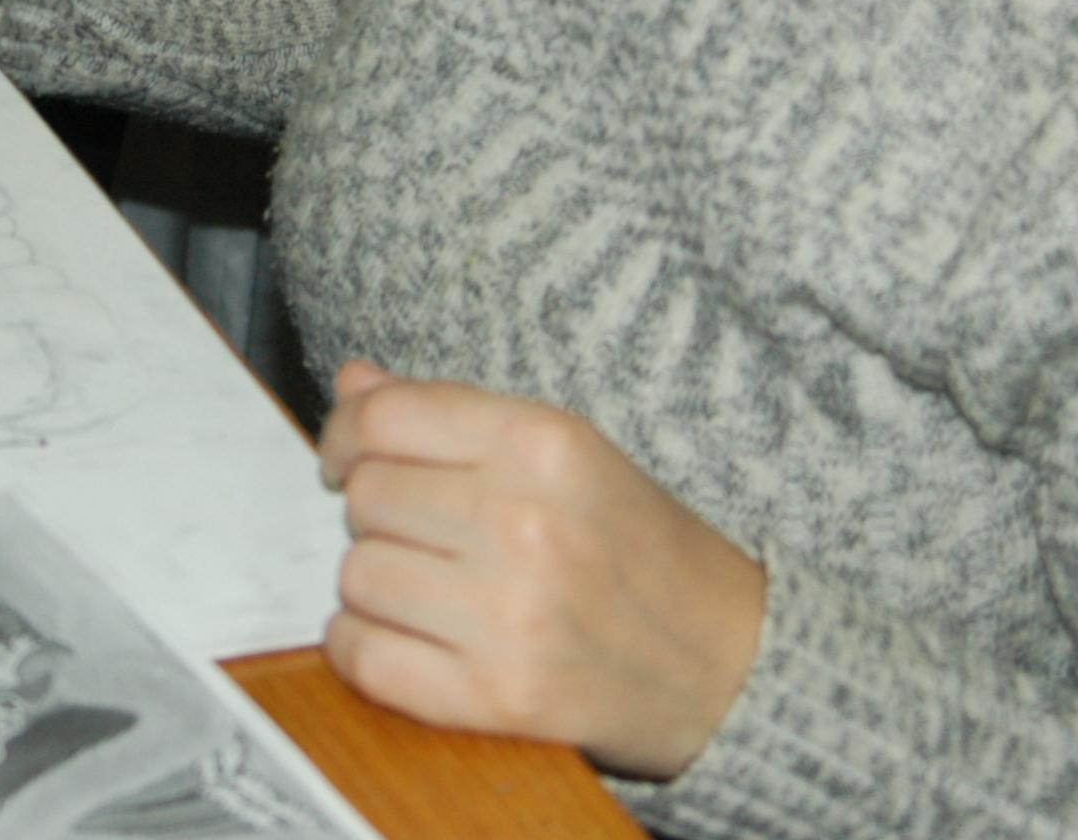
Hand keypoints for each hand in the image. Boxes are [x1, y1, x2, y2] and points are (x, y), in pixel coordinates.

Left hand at [317, 362, 763, 778]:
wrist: (731, 666)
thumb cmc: (639, 550)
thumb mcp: (566, 454)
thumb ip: (452, 414)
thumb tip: (352, 382)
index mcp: (545, 443)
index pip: (385, 416)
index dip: (346, 433)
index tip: (347, 458)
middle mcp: (526, 521)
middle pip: (367, 497)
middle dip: (376, 515)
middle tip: (421, 534)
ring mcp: (512, 614)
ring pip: (358, 576)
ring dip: (374, 585)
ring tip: (425, 589)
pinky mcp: (500, 696)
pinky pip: (366, 658)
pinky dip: (361, 648)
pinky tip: (398, 638)